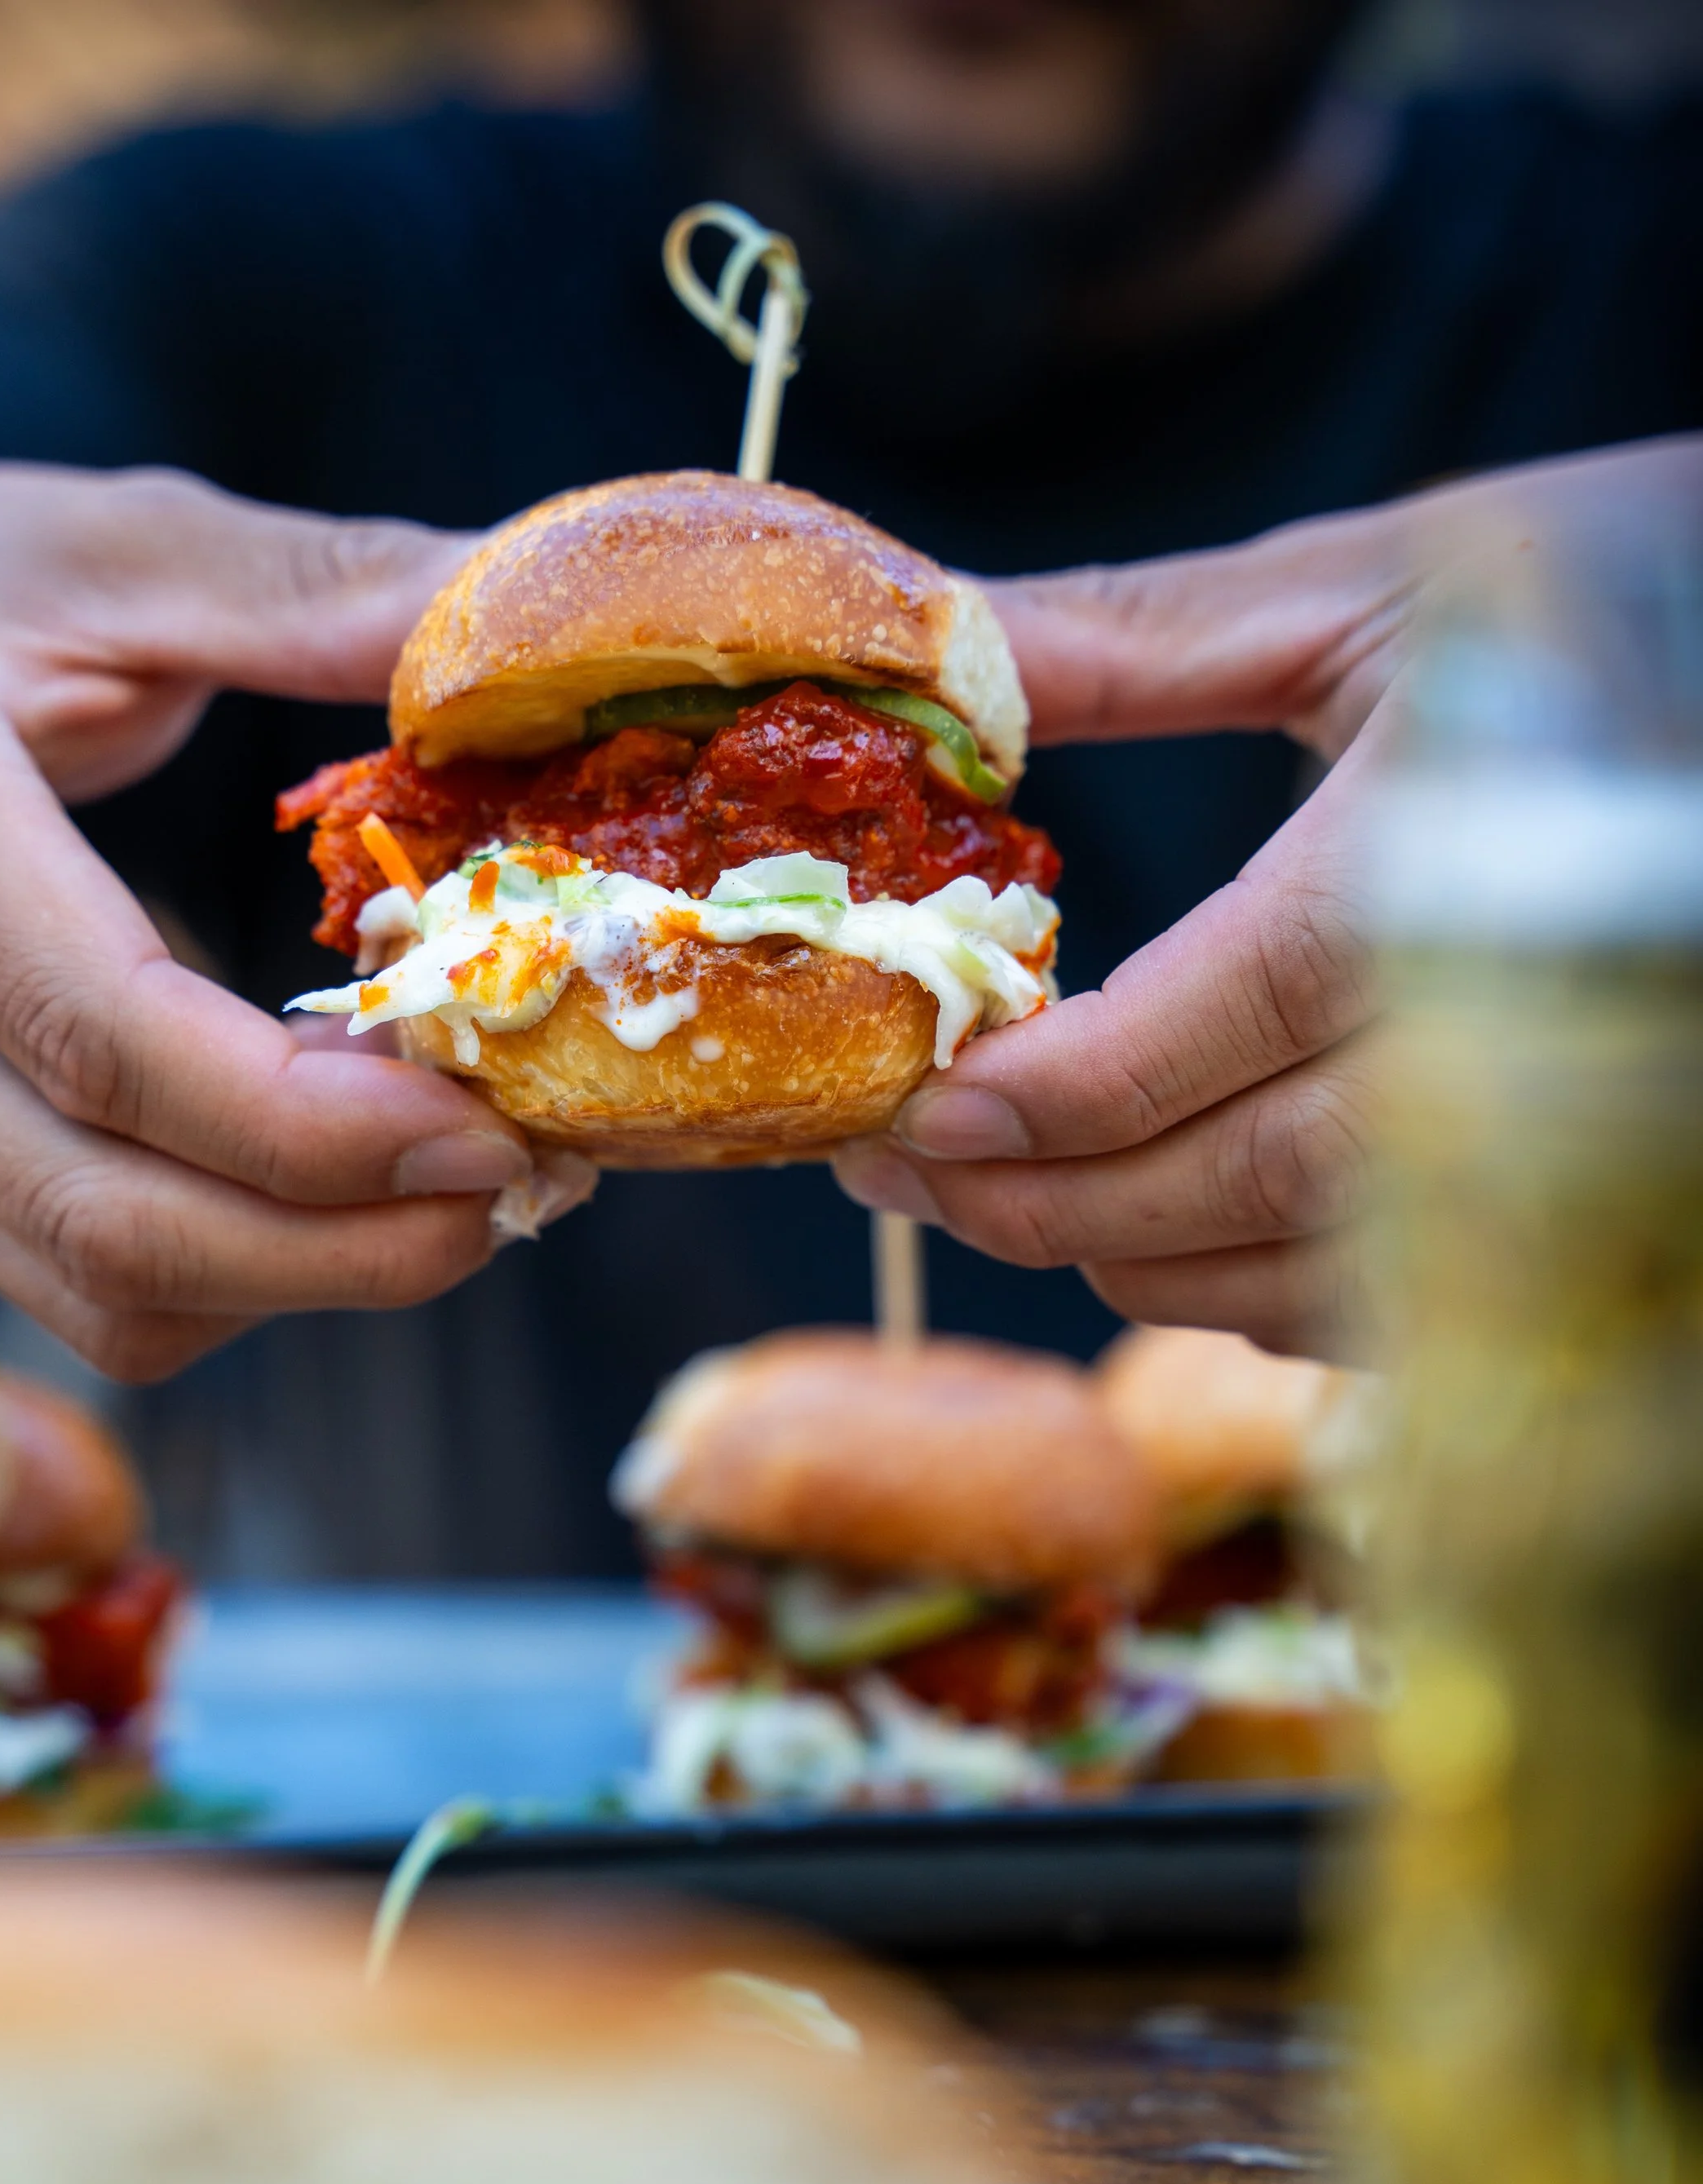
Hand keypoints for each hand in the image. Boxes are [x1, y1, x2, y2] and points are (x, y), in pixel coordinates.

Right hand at [0, 464, 591, 1379]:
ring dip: (303, 1280)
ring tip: (453, 1190)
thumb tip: (532, 626)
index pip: (96, 1032)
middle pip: (103, 1216)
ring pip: (95, 1291)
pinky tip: (336, 1186)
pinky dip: (238, 1277)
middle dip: (338, 1249)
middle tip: (513, 1190)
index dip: (306, 1123)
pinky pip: (81, 1291)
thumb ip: (321, 589)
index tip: (485, 1127)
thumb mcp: (118, 540)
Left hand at [836, 436, 1701, 1354]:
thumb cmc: (1588, 593)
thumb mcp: (1361, 583)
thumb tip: (931, 661)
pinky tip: (1150, 1232)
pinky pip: (1399, 1298)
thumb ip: (1133, 642)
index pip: (1242, 1011)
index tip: (920, 1114)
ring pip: (1320, 1265)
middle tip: (898, 1175)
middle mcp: (1532, 1009)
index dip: (1065, 1091)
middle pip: (1258, 1174)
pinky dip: (1252, 1288)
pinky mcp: (1582, 1181)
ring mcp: (1574, 1117)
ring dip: (1135, 1260)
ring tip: (995, 1202)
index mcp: (1461, 843)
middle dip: (1052, 1199)